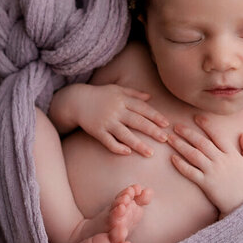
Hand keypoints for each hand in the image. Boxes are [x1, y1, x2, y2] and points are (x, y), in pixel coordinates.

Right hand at [50, 83, 169, 155]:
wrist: (76, 101)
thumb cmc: (99, 95)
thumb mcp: (116, 89)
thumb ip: (133, 93)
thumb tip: (150, 97)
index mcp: (122, 99)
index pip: (142, 108)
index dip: (155, 116)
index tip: (166, 124)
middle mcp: (115, 110)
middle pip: (137, 121)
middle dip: (152, 130)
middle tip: (165, 139)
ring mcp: (106, 121)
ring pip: (125, 134)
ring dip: (138, 144)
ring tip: (150, 153)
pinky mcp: (96, 131)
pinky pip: (108, 141)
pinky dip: (117, 147)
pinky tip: (127, 152)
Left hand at [167, 114, 242, 215]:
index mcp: (232, 154)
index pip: (217, 135)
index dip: (206, 125)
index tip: (196, 117)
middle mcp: (221, 161)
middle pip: (202, 143)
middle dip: (188, 133)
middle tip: (176, 126)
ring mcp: (213, 172)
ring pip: (194, 155)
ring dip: (180, 145)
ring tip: (169, 138)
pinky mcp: (206, 184)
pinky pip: (191, 172)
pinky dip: (181, 165)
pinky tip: (172, 158)